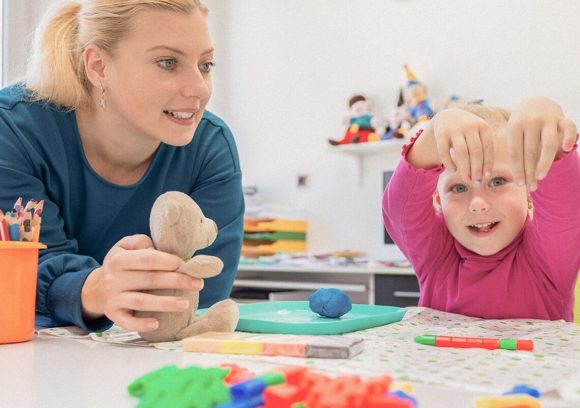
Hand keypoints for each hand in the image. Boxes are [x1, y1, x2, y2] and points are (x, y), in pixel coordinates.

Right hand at [81, 234, 203, 331]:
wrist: (95, 289)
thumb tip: (159, 249)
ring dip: (165, 303)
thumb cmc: (119, 265)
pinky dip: (141, 323)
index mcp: (118, 260)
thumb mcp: (123, 247)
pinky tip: (157, 323)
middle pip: (149, 280)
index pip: (147, 259)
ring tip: (186, 304)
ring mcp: (113, 299)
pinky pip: (127, 321)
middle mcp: (114, 279)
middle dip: (176, 281)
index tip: (185, 264)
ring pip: (141, 301)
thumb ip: (141, 243)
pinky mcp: (113, 315)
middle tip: (198, 284)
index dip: (168, 261)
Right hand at [430, 108, 494, 181]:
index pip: (488, 148)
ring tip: (466, 179)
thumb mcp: (479, 134)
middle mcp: (469, 125)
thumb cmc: (467, 132)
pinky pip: (445, 151)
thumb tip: (487, 175)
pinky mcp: (441, 133)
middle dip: (476, 168)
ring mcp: (454, 128)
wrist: (447, 117)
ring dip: (464, 168)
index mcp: (483, 126)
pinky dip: (449, 163)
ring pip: (461, 152)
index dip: (487, 163)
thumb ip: (484, 149)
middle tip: (476, 181)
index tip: (486, 177)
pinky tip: (453, 170)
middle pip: (475, 151)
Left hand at [508, 97, 576, 190]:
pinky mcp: (562, 118)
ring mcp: (548, 119)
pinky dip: (569, 137)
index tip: (519, 184)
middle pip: (531, 151)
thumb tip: (520, 180)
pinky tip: (567, 148)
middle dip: (530, 171)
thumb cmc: (521, 127)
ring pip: (548, 143)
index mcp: (515, 126)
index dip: (518, 169)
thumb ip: (517, 152)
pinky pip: (569, 127)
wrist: (535, 103)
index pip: (515, 152)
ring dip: (545, 162)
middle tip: (531, 187)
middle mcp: (531, 122)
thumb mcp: (513, 135)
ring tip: (541, 177)